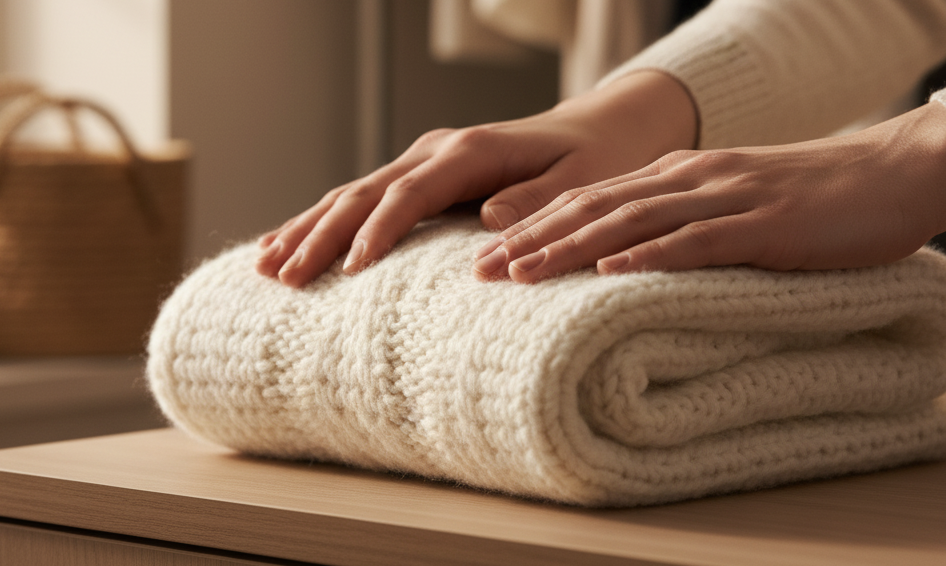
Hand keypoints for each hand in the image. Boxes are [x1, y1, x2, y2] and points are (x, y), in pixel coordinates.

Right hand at [256, 71, 695, 286]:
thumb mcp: (580, 183)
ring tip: (265, 267)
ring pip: (352, 193)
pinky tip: (292, 243)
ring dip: (308, 228)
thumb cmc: (594, 162)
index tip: (349, 272)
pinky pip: (363, 198)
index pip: (410, 193)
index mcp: (471, 151)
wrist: (600, 130)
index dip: (377, 231)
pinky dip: (324, 222)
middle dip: (319, 234)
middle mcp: (438, 149)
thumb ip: (536, 201)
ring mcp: (425, 159)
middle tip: (283, 278)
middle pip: (364, 192)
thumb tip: (487, 225)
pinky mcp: (422, 174)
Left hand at [473, 102, 945, 282]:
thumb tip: (625, 262)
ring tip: (521, 274)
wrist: (887, 173)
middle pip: (593, 208)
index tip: (487, 257)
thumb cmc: (805, 201)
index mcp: (675, 178)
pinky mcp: (761, 223)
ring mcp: (722, 198)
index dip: (533, 227)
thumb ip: (677, 225)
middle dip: (531, 239)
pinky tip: (613, 274)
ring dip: (571, 249)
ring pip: (631, 222)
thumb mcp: (727, 206)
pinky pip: (697, 240)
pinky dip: (651, 256)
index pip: (588, 201)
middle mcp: (687, 180)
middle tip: (478, 271)